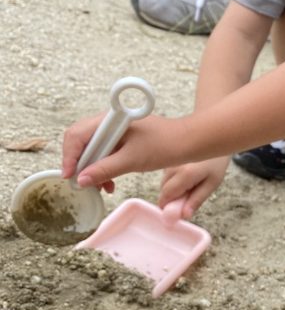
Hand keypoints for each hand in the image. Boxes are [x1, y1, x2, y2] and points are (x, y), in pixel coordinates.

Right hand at [62, 113, 186, 187]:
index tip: (70, 177)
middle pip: (82, 142)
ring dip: (93, 170)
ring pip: (94, 150)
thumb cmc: (164, 146)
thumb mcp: (131, 161)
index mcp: (109, 121)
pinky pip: (106, 153)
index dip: (69, 157)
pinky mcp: (124, 140)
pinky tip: (110, 183)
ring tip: (101, 188)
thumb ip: (104, 170)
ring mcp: (116, 131)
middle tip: (83, 186)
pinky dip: (105, 168)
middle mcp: (109, 122)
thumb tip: (81, 180)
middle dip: (81, 165)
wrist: (190, 142)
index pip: (76, 135)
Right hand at [160, 157, 229, 218]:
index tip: (175, 211)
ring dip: (173, 186)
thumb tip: (184, 215)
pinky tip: (186, 170)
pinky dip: (173, 177)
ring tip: (191, 180)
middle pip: (163, 189)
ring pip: (164, 181)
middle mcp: (172, 166)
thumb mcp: (212, 184)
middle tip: (190, 193)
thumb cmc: (216, 162)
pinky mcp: (168, 156)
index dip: (167, 206)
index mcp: (185, 174)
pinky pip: (166, 173)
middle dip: (173, 196)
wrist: (215, 138)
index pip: (166, 196)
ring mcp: (169, 160)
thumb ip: (197, 200)